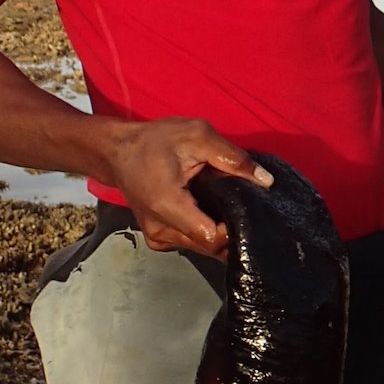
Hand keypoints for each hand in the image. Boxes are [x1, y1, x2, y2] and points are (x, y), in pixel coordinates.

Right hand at [97, 117, 267, 258]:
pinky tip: (214, 212)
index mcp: (168, 205)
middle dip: (233, 231)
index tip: (249, 209)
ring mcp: (158, 237)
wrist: (117, 151)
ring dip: (221, 232)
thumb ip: (233, 157)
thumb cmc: (155, 141)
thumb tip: (266, 181)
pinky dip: (206, 232)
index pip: (212, 238)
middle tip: (247, 207)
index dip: (236, 228)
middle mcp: (160, 229)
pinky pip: (191, 243)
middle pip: (210, 247)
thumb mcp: (197, 135)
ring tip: (230, 206)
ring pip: (202, 248)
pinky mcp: (158, 237)